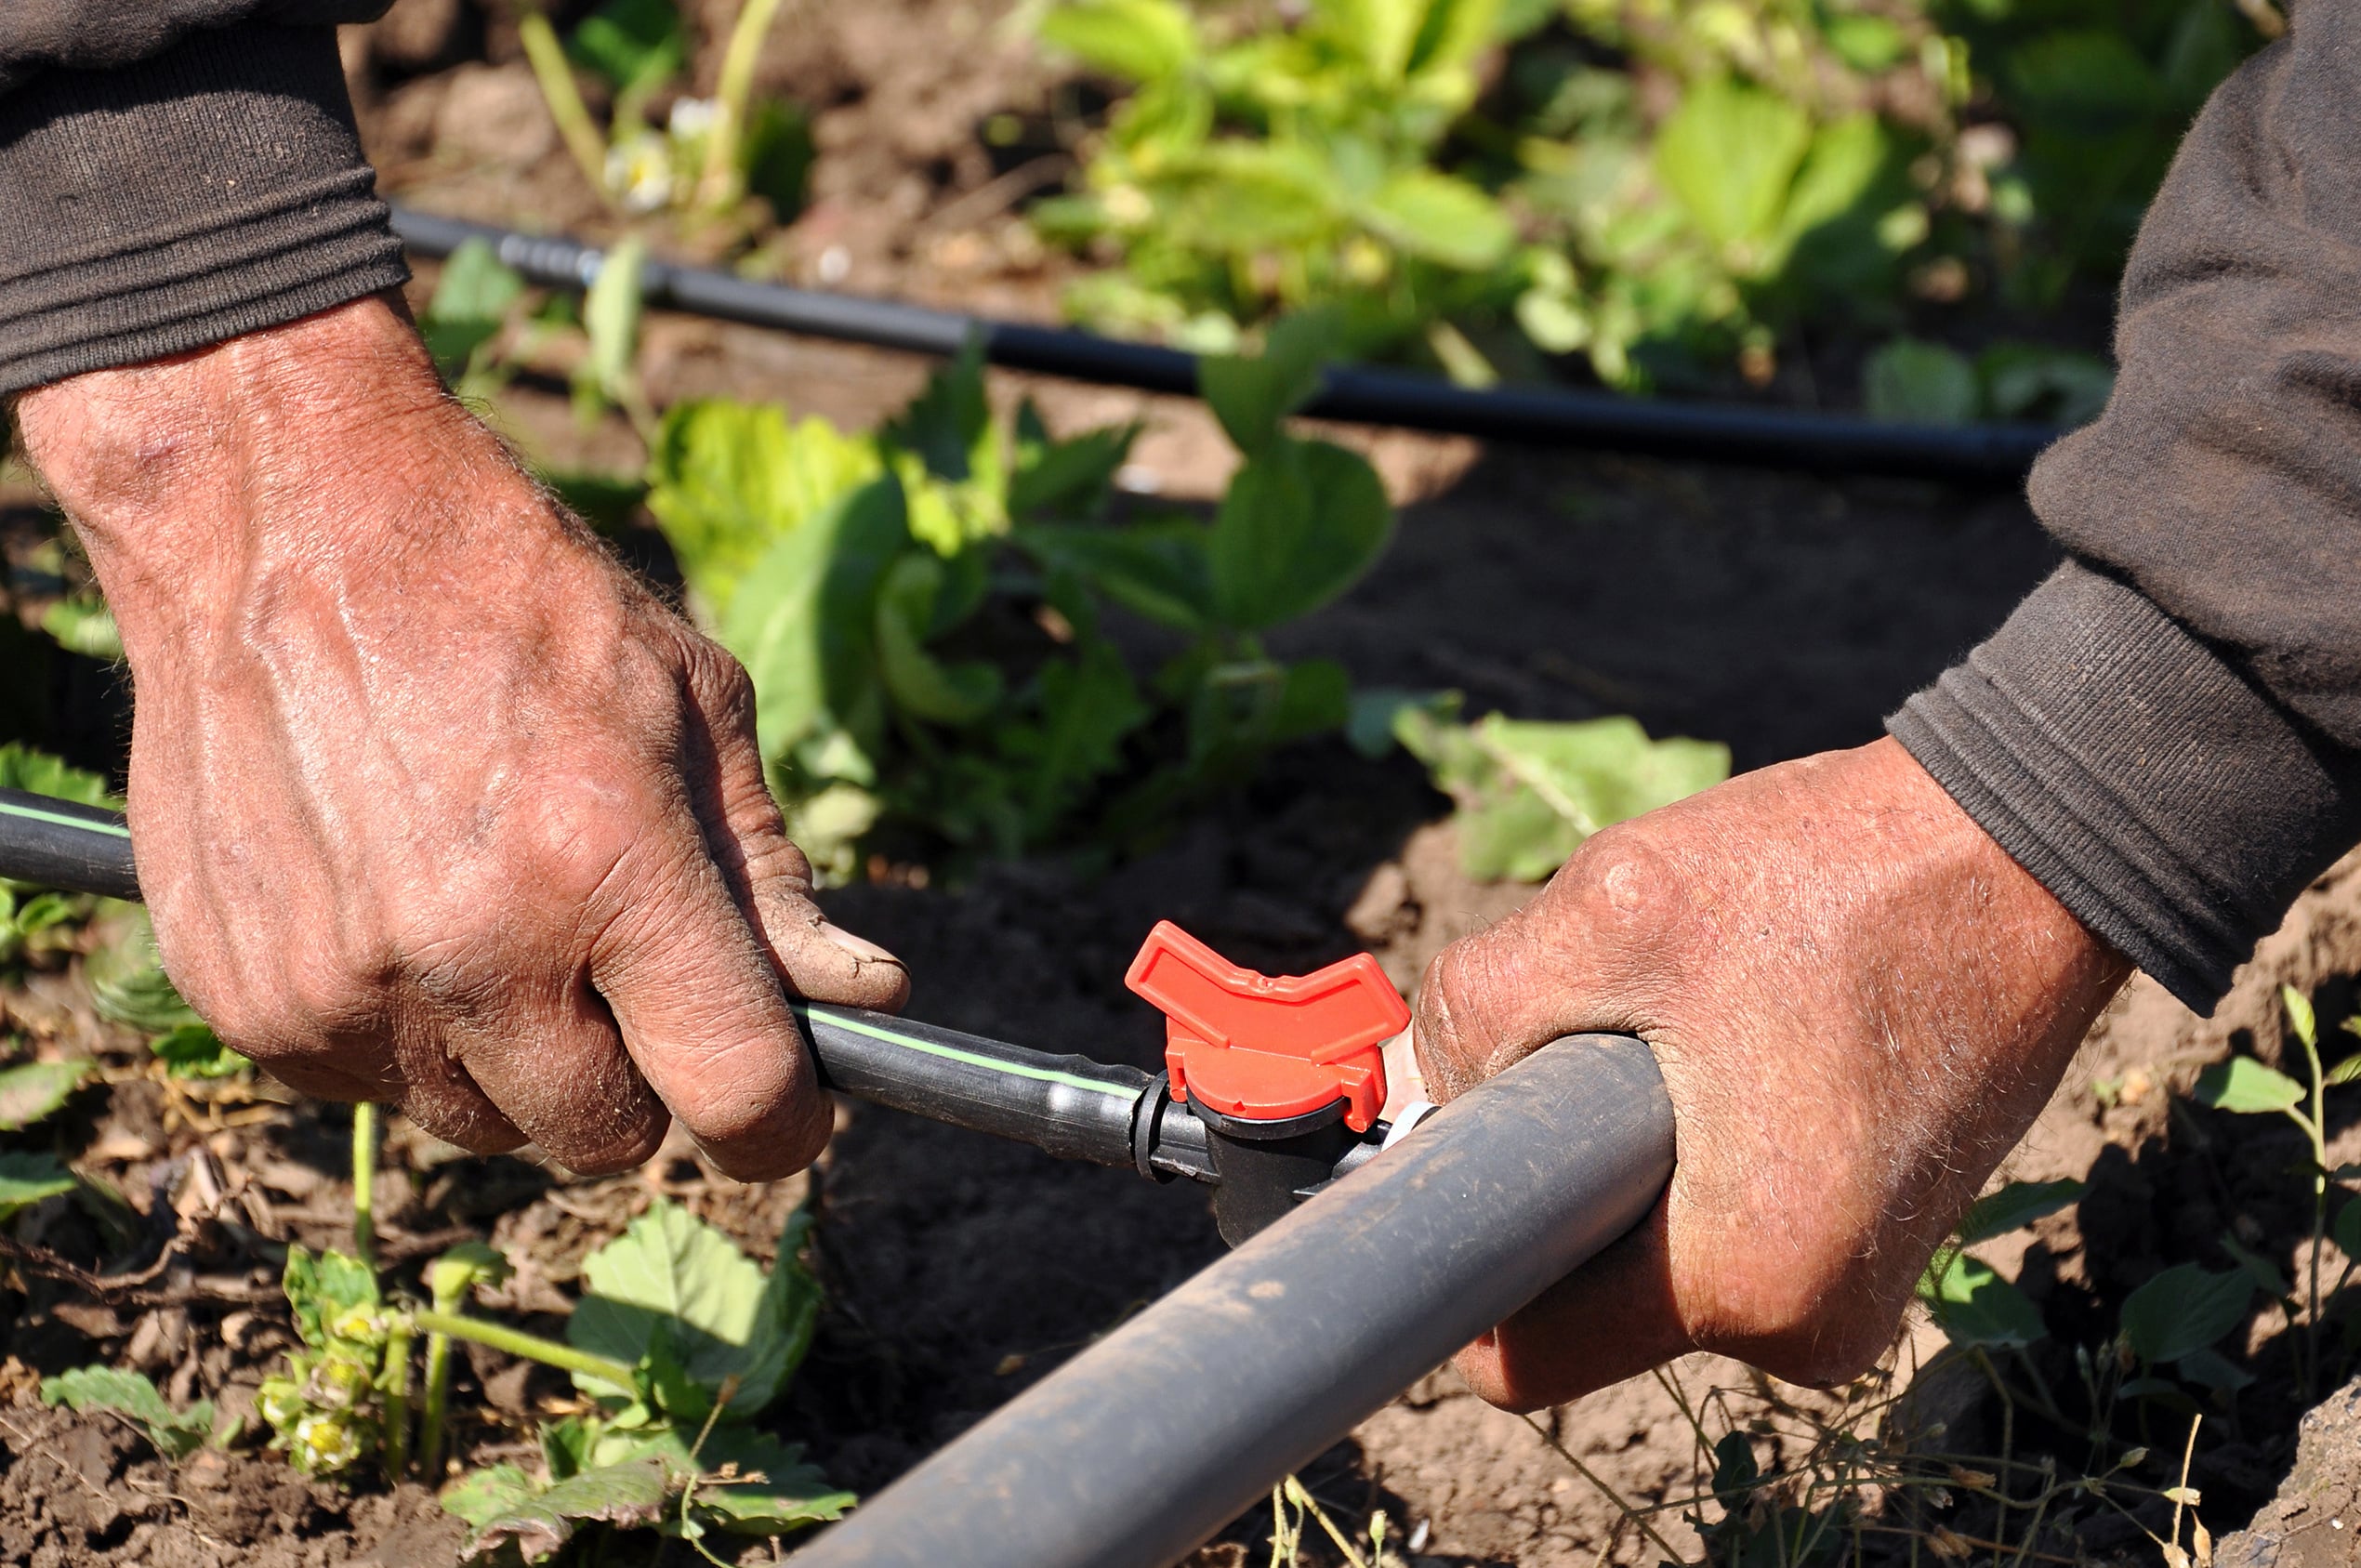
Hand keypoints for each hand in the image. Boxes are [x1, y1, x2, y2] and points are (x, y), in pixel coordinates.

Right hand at [14, 296, 906, 1177]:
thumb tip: (863, 995)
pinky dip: (404, 1030)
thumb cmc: (511, 597)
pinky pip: (367, 1087)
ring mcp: (341, 986)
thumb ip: (770, 875)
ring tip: (494, 909)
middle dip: (637, 1074)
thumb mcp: (690, 702)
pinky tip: (397, 907)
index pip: (732, 1091)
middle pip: (606, 1134)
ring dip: (514, 1056)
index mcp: (601, 863)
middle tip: (619, 964)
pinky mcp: (244, 1000)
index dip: (780, 1123)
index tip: (787, 1113)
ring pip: (483, 1123)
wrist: (278, 510)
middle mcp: (467, 948)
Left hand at [1412, 737, 2127, 1408]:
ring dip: (1624, 1142)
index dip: (1459, 1254)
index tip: (1447, 1151)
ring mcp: (1851, 1290)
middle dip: (1554, 1171)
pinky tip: (1732, 1030)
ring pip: (1650, 1245)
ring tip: (1688, 1013)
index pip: (1525, 1348)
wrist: (2030, 847)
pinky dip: (1691, 1136)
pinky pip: (1718, 1215)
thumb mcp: (1616, 909)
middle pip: (1588, 1292)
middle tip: (1590, 1030)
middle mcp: (1811, 1325)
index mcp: (1751, 1282)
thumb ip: (1478, 1014)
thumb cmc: (1842, 873)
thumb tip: (1418, 1095)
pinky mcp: (1870, 1240)